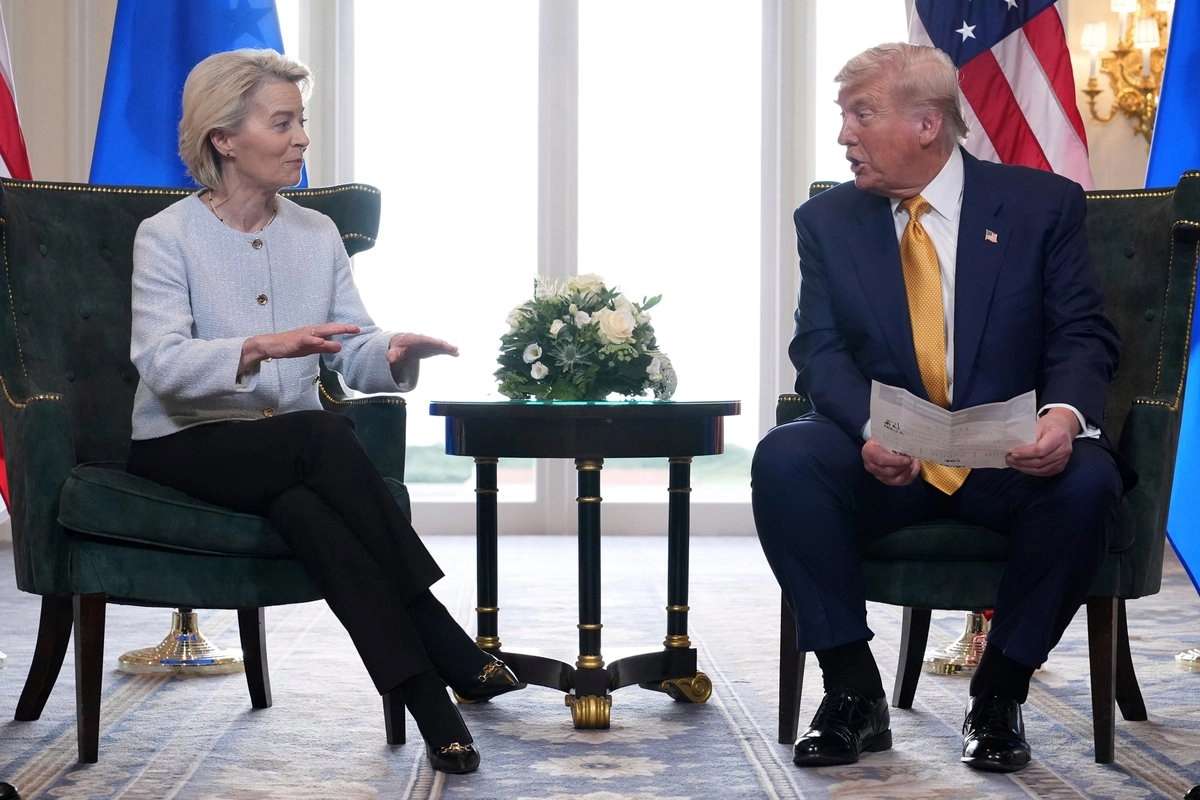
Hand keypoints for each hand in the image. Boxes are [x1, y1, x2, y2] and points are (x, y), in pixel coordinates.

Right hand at [240, 323, 359, 375]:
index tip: (358, 329)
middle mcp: (311, 331)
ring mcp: (303, 335)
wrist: (271, 346)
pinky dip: (314, 340)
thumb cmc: (292, 346)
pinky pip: (306, 340)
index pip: (332, 330)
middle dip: (343, 327)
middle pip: (329, 328)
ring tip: (344, 330)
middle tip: (356, 328)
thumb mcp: (311, 349)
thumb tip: (340, 347)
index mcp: (315, 333)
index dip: (345, 329)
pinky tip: (320, 341)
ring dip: (332, 331)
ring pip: (319, 332)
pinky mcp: (295, 341)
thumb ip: (325, 347)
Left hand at [386, 333, 458, 364]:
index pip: (422, 340)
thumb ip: (393, 354)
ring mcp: (429, 343)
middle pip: (433, 341)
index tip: (436, 343)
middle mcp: (423, 340)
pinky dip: (449, 350)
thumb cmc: (397, 347)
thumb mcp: (393, 350)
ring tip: (456, 350)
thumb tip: (390, 358)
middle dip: (441, 344)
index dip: (429, 341)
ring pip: (439, 344)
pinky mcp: (432, 348)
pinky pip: (441, 349)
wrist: (401, 345)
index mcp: (413, 339)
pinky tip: (456, 353)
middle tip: (449, 347)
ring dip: (447, 347)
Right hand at [862, 438, 920, 485]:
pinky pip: (901, 482)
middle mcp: (871, 466)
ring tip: (914, 463)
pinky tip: (914, 467)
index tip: (908, 458)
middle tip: (913, 459)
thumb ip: (894, 438)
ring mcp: (879, 475)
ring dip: (908, 472)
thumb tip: (909, 439)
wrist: (878, 444)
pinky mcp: (887, 480)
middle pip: (890, 471)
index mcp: (869, 452)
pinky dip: (910, 476)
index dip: (896, 461)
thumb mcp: (885, 434)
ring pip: (896, 479)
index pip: (882, 460)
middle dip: (904, 466)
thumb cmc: (882, 438)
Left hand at [1005, 408, 1078, 476]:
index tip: (1011, 452)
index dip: (1024, 453)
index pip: (1040, 450)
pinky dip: (1031, 471)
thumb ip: (1030, 436)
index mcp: (1059, 436)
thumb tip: (1013, 447)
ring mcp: (1063, 460)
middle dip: (1021, 462)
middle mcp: (1063, 450)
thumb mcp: (1039, 424)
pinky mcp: (1060, 466)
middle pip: (1040, 462)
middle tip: (1008, 458)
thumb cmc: (1050, 424)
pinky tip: (1021, 467)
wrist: (1064, 427)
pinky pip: (1044, 472)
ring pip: (1041, 469)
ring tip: (1012, 463)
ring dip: (1024, 468)